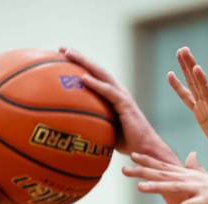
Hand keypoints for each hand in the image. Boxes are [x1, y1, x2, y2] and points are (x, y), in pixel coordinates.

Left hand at [58, 47, 172, 160]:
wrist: (145, 150)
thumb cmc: (127, 143)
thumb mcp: (106, 130)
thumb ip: (94, 122)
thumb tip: (76, 126)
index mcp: (113, 96)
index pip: (95, 76)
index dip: (80, 65)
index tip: (62, 58)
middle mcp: (117, 92)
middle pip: (96, 69)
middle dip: (79, 57)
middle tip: (61, 48)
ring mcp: (122, 96)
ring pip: (101, 75)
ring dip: (85, 63)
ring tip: (68, 54)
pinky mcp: (126, 105)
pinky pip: (108, 92)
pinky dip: (96, 84)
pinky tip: (83, 78)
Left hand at [124, 154, 207, 203]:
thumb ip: (197, 171)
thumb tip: (191, 157)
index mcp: (193, 175)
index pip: (166, 166)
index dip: (148, 161)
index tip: (131, 156)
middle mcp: (195, 179)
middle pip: (165, 173)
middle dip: (144, 171)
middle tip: (124, 169)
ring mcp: (202, 190)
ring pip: (175, 187)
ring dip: (157, 187)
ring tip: (140, 188)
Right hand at [168, 47, 207, 167]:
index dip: (202, 81)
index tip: (195, 66)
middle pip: (198, 82)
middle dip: (191, 67)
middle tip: (183, 49)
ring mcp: (205, 108)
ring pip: (192, 85)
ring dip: (185, 69)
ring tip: (179, 52)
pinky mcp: (200, 114)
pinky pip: (187, 99)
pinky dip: (179, 87)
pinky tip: (171, 75)